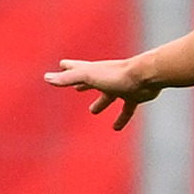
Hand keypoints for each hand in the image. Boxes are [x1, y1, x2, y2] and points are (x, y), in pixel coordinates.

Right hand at [44, 58, 158, 130]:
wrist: (146, 76)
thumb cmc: (117, 74)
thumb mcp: (89, 76)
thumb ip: (68, 78)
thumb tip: (47, 78)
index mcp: (94, 71)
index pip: (77, 68)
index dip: (69, 68)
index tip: (62, 65)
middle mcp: (106, 78)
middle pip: (92, 80)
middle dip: (83, 83)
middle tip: (76, 87)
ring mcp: (121, 86)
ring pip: (108, 96)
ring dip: (101, 103)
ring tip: (93, 111)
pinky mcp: (134, 96)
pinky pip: (126, 110)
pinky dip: (121, 118)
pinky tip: (116, 128)